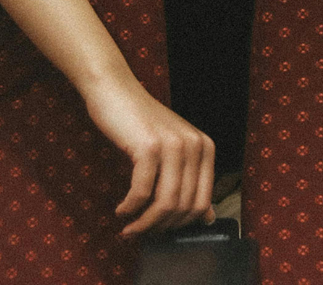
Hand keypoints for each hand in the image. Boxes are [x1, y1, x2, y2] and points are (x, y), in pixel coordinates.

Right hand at [83, 76, 215, 236]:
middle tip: (140, 231)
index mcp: (205, 147)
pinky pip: (142, 192)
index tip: (161, 232)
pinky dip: (130, 208)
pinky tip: (121, 210)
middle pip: (183, 207)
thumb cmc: (141, 123)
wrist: (115, 91)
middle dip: (160, 227)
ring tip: (129, 228)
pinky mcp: (149, 146)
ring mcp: (173, 145)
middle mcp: (195, 145)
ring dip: (144, 223)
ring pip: (165, 204)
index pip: (202, 203)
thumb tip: (207, 218)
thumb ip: (191, 181)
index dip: (181, 225)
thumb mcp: (172, 149)